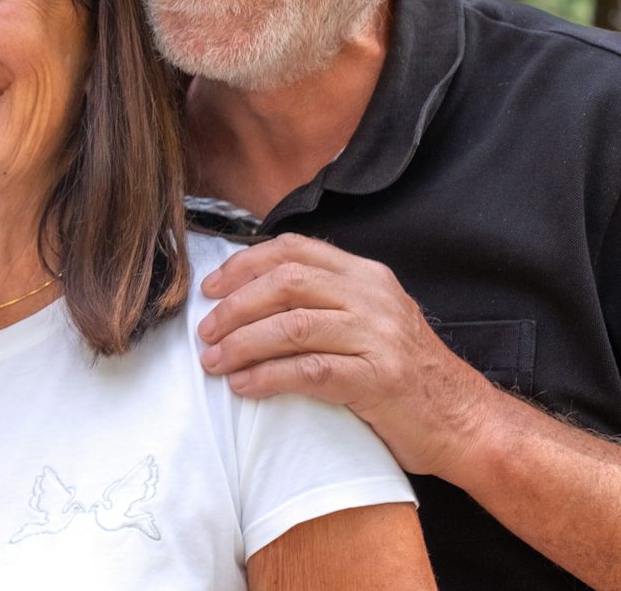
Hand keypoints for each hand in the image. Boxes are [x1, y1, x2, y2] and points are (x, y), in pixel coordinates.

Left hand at [197, 232, 495, 477]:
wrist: (466, 422)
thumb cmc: (407, 373)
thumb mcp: (372, 318)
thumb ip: (327, 298)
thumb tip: (248, 295)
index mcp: (367, 276)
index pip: (295, 250)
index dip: (244, 265)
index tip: (211, 288)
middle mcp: (373, 298)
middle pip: (286, 284)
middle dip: (235, 306)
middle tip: (206, 331)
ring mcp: (379, 337)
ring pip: (292, 326)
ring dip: (242, 344)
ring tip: (215, 362)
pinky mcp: (378, 380)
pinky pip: (309, 371)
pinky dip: (268, 377)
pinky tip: (245, 386)